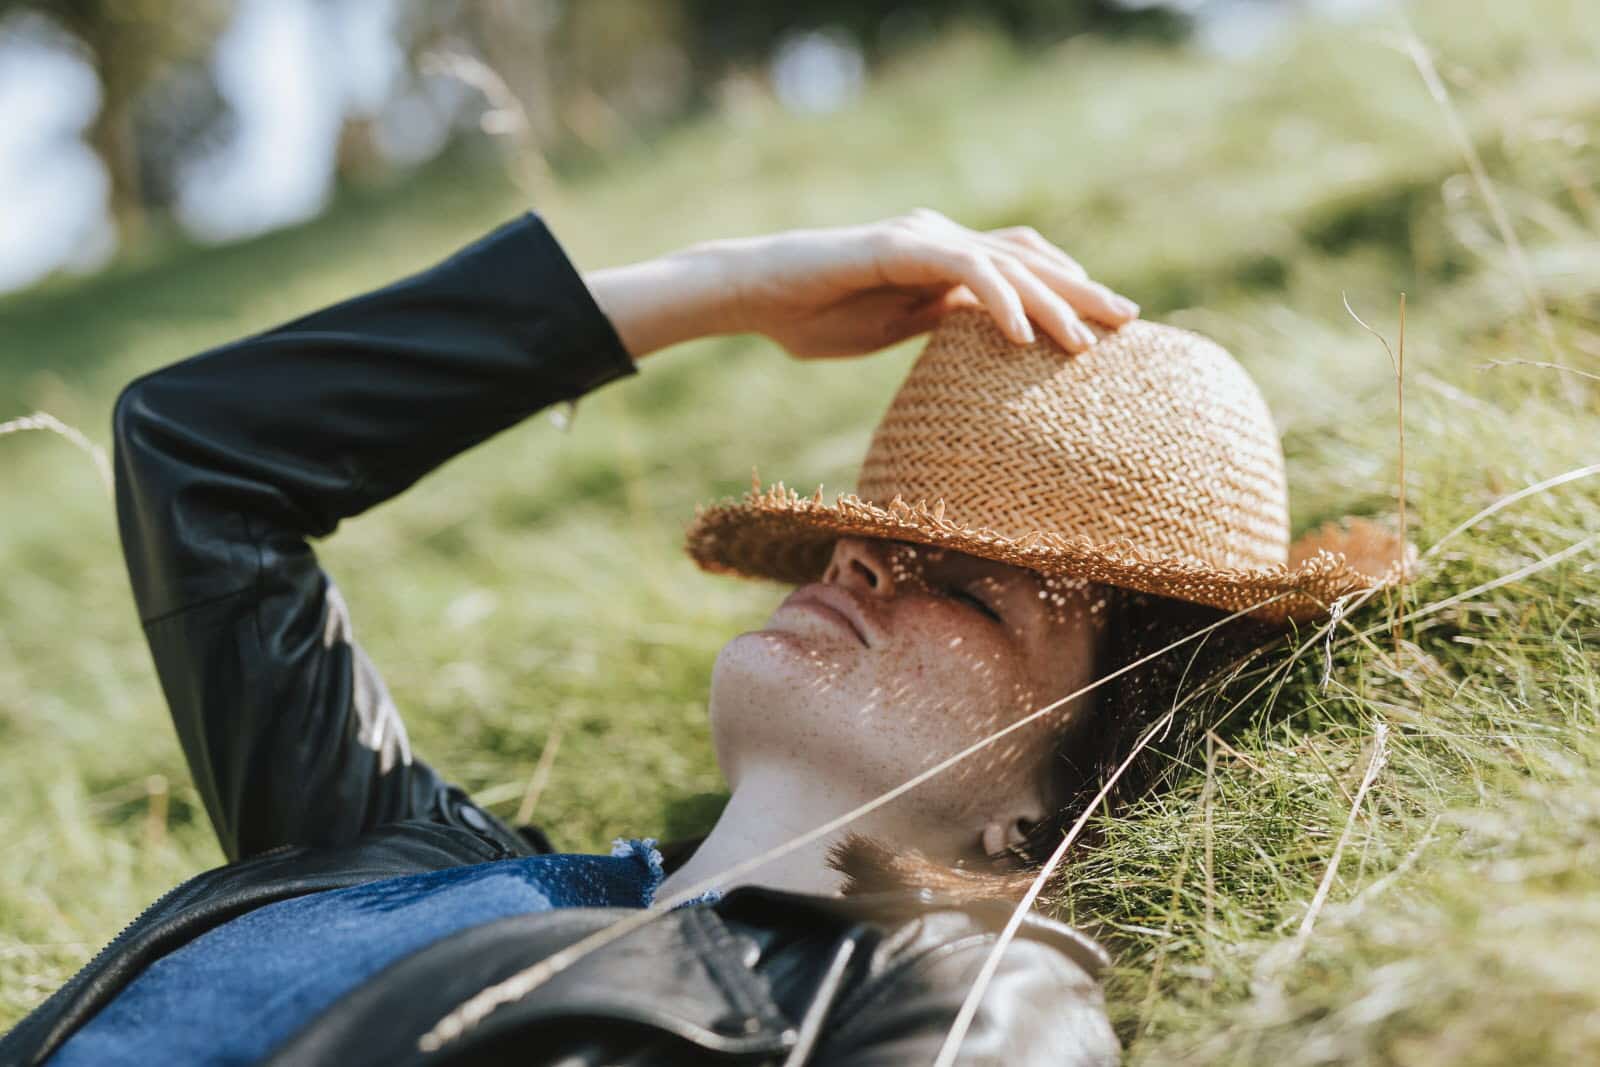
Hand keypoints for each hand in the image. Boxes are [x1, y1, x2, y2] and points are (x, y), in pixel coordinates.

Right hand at [712, 208, 1137, 358]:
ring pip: (1006, 265)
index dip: (1068, 292)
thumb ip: (941, 321)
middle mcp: (942, 237)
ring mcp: (922, 237)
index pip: (1022, 267)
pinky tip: (1023, 336)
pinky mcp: (899, 247)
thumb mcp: (895, 326)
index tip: (1108, 328)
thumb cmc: (815, 316)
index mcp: (944, 257)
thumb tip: (987, 339)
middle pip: (1029, 260)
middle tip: (1131, 322)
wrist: (756, 294)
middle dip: (1082, 292)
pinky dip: (999, 302)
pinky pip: (964, 271)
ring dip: (1051, 303)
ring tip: (1086, 342)